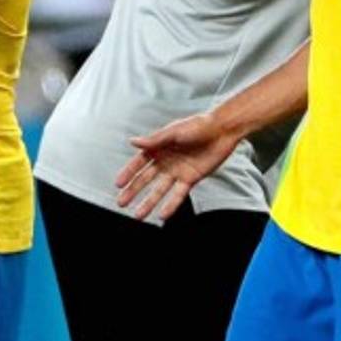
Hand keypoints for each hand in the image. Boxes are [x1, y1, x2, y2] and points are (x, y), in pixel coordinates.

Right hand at [115, 113, 238, 220]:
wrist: (221, 131)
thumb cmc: (197, 126)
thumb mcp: (173, 131)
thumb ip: (154, 140)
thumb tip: (132, 142)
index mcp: (158, 147)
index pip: (138, 163)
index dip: (128, 173)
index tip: (118, 184)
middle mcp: (165, 161)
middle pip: (145, 179)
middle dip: (133, 191)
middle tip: (121, 202)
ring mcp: (177, 171)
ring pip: (159, 190)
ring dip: (149, 203)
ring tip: (138, 215)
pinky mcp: (190, 179)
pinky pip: (178, 195)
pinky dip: (171, 205)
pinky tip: (162, 215)